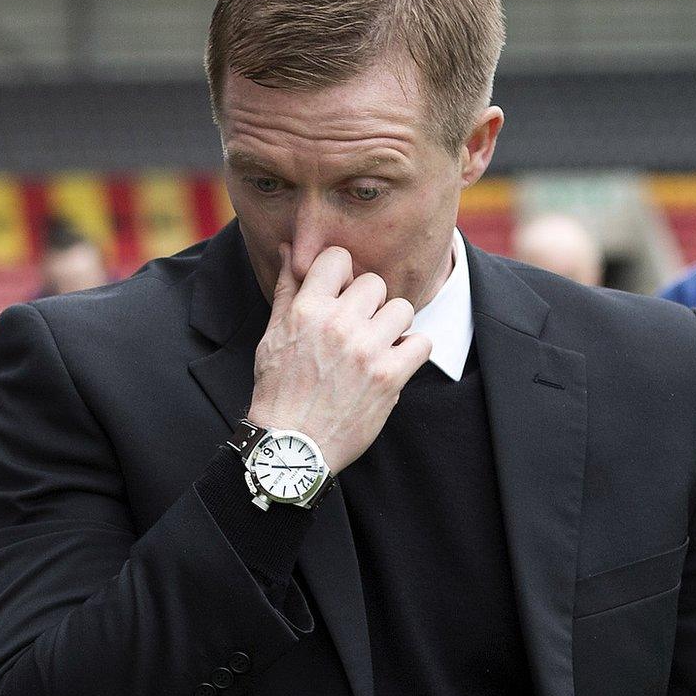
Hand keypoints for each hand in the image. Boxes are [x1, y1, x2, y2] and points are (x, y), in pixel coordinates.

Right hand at [248, 246, 433, 472]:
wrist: (291, 446)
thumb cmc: (278, 390)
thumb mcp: (273, 335)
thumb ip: (287, 289)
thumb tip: (289, 250)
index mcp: (307, 309)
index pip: (338, 257)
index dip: (342, 273)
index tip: (341, 293)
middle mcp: (338, 324)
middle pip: (375, 283)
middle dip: (369, 303)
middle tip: (360, 327)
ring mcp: (366, 350)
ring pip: (402, 309)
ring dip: (393, 326)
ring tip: (378, 345)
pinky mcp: (389, 377)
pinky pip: (422, 343)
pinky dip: (411, 352)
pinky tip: (393, 363)